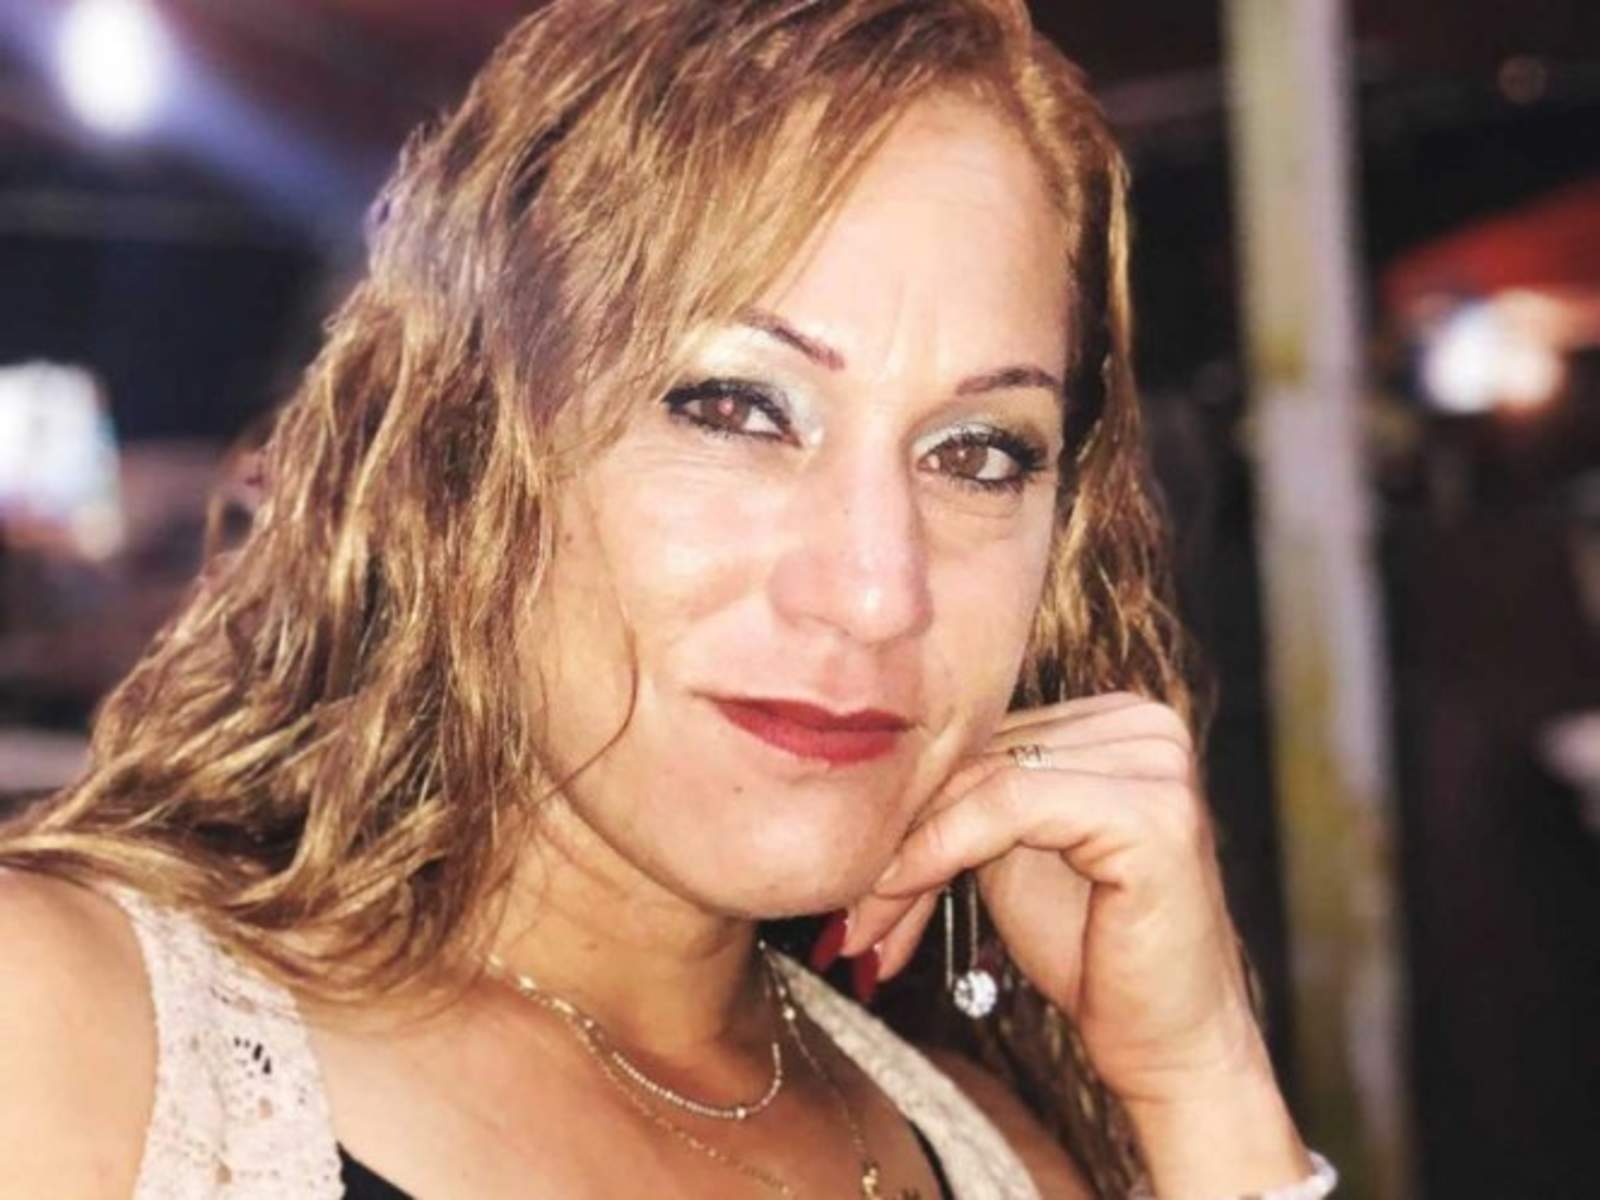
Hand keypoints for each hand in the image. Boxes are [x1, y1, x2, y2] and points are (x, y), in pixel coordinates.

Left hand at [842, 691, 1269, 1106]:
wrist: (1168, 1045)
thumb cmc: (1090, 951)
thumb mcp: (1010, 852)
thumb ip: (965, 797)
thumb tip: (857, 774)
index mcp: (1117, 719)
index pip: (984, 736)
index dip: (907, 803)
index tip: (845, 876)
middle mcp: (1145, 723)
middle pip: (979, 755)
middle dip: (900, 836)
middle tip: (842, 914)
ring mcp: (1156, 761)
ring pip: (982, 778)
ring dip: (906, 853)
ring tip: (860, 923)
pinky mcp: (1150, 810)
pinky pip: (1007, 805)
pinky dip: (937, 850)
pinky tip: (897, 895)